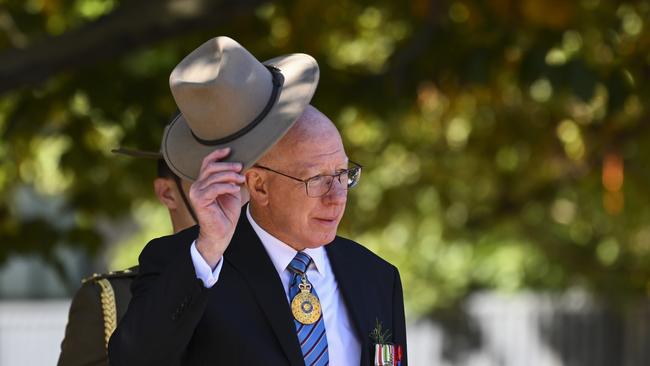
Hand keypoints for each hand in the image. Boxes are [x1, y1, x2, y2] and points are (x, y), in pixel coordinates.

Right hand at [190, 148, 244, 267]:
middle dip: (227, 165)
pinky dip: (227, 186)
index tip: (230, 150)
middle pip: (211, 167)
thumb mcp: (232, 192)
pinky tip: (235, 189)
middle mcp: (197, 186)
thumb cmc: (226, 214)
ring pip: (213, 176)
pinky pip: (214, 188)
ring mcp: (196, 193)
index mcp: (203, 182)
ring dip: (230, 176)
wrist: (221, 233)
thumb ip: (232, 180)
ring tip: (240, 180)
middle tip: (240, 167)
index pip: (207, 163)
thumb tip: (239, 166)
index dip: (217, 154)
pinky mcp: (199, 200)